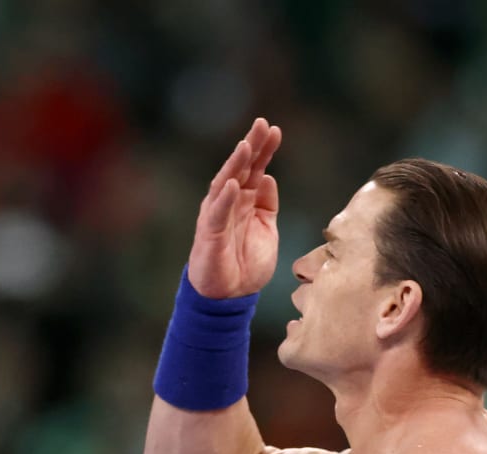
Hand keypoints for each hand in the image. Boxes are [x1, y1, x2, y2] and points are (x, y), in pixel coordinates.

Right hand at [188, 117, 282, 299]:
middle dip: (251, 146)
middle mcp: (230, 203)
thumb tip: (268, 178)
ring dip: (236, 165)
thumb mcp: (266, 229)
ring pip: (226, 184)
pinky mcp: (210, 234)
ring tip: (246, 146)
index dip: (265, 150)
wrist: (231, 296)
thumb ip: (267, 205)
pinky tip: (233, 183)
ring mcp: (218, 216)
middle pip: (241, 168)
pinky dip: (225, 198)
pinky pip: (218, 213)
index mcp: (245, 200)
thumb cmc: (247, 264)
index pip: (255, 169)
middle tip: (262, 124)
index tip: (276, 130)